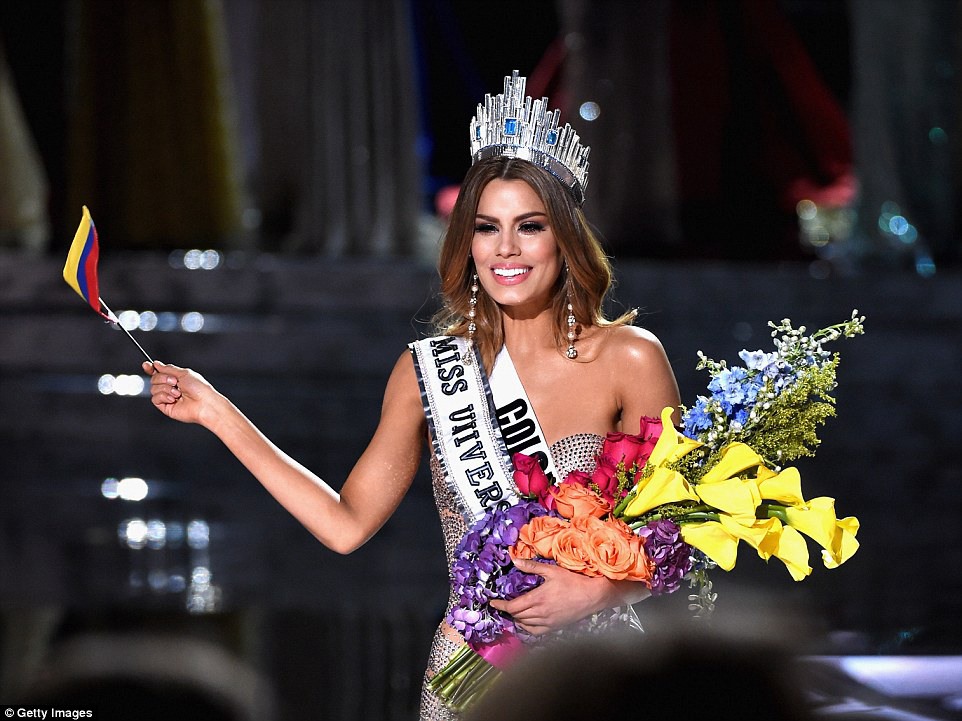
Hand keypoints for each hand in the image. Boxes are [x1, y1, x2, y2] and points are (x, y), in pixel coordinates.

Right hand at [143, 360, 219, 425]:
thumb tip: (156, 364)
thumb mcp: (184, 373)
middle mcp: (170, 387)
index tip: (146, 365)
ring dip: (166, 388)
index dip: (151, 368)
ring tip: (178, 393)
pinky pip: (155, 398)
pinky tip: (173, 399)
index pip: (159, 372)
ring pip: (153, 388)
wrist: (203, 403)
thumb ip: (168, 369)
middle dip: (163, 378)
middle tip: (175, 382)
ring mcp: (167, 397)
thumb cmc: (199, 388)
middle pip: (154, 379)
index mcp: (176, 378)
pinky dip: (164, 396)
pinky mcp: (165, 406)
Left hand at [488, 557, 628, 635]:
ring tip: (512, 612)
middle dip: (507, 610)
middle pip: (517, 615)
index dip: (500, 605)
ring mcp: (547, 622)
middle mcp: (540, 613)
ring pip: (524, 624)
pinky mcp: (554, 627)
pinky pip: (535, 632)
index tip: (492, 603)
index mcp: (537, 599)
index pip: (512, 606)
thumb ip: (531, 567)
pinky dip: (526, 628)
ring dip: (516, 619)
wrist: (593, 596)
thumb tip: (515, 560)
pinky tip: (525, 622)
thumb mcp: (552, 570)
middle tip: (502, 604)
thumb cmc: (573, 581)